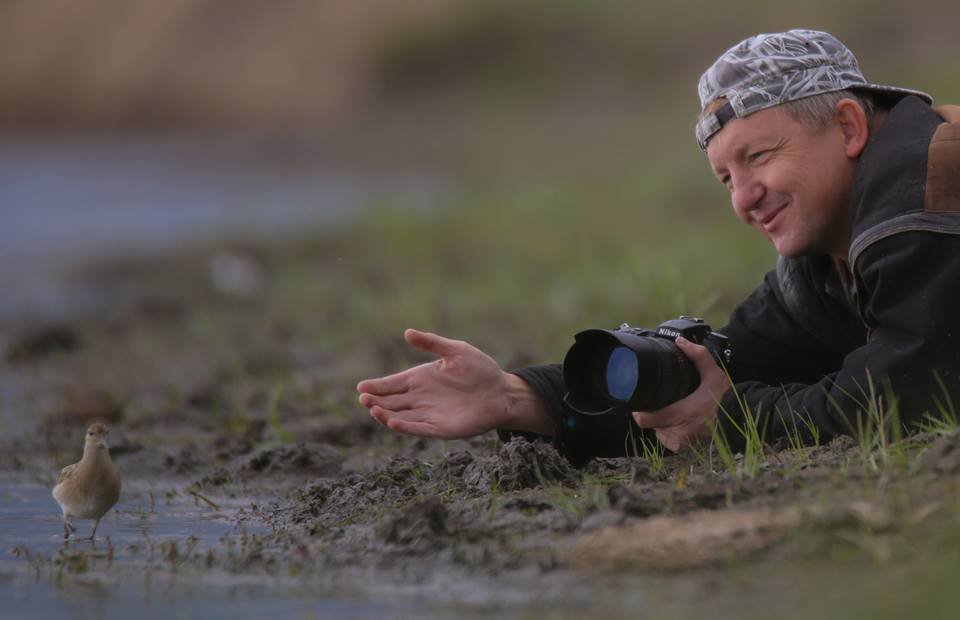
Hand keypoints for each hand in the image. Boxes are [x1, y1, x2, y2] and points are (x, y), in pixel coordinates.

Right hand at [357, 329, 548, 438]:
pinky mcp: (438, 428)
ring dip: (385, 414)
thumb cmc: (480, 369)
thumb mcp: (455, 351)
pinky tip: (392, 422)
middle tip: (364, 398)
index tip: (361, 387)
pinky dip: (404, 426)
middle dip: (375, 400)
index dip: (376, 386)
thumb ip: (432, 343)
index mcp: (420, 378)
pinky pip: (417, 428)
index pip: (392, 384)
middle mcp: (420, 397)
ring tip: (373, 409)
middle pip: (390, 401)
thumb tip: (407, 332)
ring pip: (399, 416)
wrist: (501, 392)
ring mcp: (428, 414)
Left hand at [632, 336, 728, 450]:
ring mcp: (682, 443)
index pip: (646, 420)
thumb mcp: (714, 374)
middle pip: (650, 425)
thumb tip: (680, 341)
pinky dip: (669, 432)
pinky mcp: (685, 448)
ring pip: (658, 433)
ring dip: (660, 423)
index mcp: (682, 413)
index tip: (640, 400)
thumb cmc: (727, 399)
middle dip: (651, 413)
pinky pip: (668, 441)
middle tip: (658, 401)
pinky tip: (677, 422)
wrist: (742, 421)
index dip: (639, 410)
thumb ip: (698, 356)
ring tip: (670, 410)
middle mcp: (679, 432)